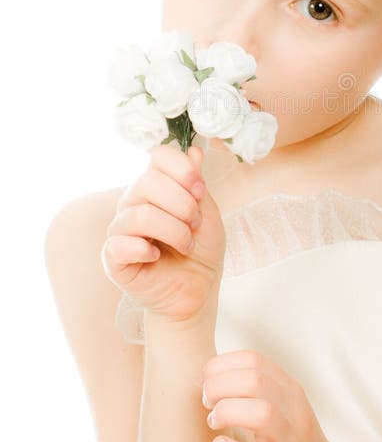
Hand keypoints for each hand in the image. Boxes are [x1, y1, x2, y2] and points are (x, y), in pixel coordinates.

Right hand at [101, 143, 225, 325]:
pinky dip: (146, 250)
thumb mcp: (207, 212)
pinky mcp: (113, 258)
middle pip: (148, 181)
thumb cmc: (201, 249)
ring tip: (185, 244)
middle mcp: (133, 202)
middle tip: (195, 224)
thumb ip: (197, 183)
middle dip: (182, 204)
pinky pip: (120, 244)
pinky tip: (158, 257)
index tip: (200, 191)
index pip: (159, 155)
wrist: (198, 290)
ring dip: (173, 230)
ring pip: (140, 214)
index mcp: (156, 186)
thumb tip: (194, 151)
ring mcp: (120, 229)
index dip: (182, 170)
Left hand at [196, 349, 340, 441]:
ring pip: (262, 414)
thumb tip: (207, 376)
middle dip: (219, 386)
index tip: (201, 380)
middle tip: (207, 402)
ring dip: (227, 413)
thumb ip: (253, 389)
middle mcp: (294, 410)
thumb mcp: (279, 407)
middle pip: (254, 380)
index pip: (253, 360)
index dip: (220, 365)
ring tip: (213, 422)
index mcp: (289, 389)